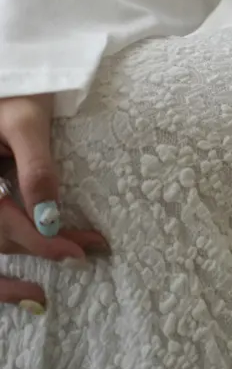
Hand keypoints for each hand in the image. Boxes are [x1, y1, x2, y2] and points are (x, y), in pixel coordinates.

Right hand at [0, 94, 109, 312]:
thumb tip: (49, 219)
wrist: (8, 79)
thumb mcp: (26, 123)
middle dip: (40, 250)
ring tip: (51, 282)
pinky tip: (21, 288)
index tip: (79, 251)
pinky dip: (0, 272)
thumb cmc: (17, 94)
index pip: (3, 221)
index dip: (40, 241)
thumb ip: (36, 168)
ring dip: (15, 269)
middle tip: (86, 254)